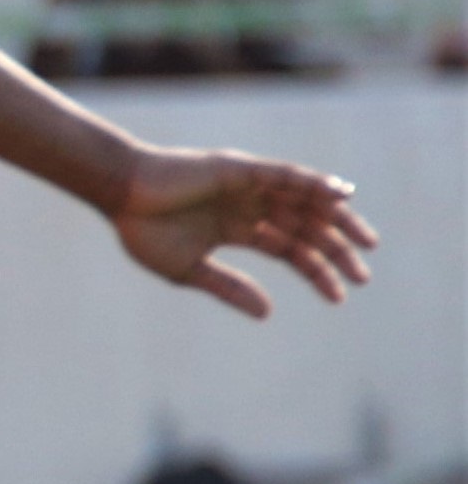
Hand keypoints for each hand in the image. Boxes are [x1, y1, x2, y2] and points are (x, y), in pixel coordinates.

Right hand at [109, 146, 377, 319]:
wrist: (118, 193)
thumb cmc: (143, 229)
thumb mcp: (189, 270)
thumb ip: (229, 288)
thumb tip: (268, 313)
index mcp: (237, 228)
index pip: (289, 250)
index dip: (316, 272)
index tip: (340, 297)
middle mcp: (250, 205)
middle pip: (306, 227)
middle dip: (336, 251)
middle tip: (364, 276)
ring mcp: (249, 185)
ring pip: (306, 202)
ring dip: (338, 220)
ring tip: (365, 243)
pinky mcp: (243, 169)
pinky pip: (288, 176)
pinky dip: (316, 185)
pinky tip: (341, 198)